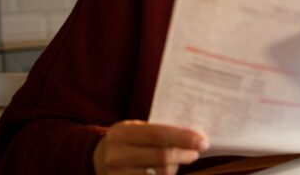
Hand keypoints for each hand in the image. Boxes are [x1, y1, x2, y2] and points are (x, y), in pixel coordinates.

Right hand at [93, 120, 208, 174]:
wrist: (97, 158)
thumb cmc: (125, 140)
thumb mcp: (135, 129)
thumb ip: (158, 132)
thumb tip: (192, 137)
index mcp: (122, 133)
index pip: (159, 135)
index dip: (184, 138)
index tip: (202, 141)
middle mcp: (117, 155)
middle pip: (162, 157)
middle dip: (185, 154)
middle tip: (197, 151)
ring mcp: (117, 174)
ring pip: (160, 174)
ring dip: (176, 167)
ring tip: (181, 160)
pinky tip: (169, 169)